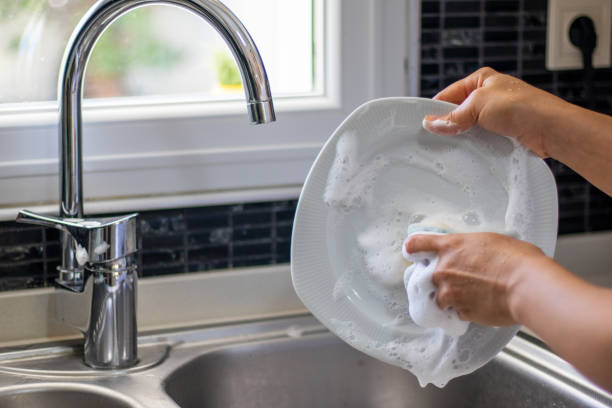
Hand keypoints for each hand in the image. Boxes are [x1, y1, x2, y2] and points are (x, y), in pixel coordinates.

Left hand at [404, 232, 546, 325]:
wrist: (526, 285)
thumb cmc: (516, 259)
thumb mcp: (488, 241)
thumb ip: (469, 248)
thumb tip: (471, 254)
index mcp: (450, 247)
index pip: (418, 244)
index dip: (413, 248)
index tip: (411, 251)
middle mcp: (444, 269)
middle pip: (429, 276)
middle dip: (441, 279)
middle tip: (462, 279)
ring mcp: (450, 293)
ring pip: (440, 298)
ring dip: (451, 298)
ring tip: (473, 294)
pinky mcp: (461, 312)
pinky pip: (456, 312)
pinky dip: (465, 310)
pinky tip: (481, 305)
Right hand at [422, 67, 568, 157]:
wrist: (550, 129)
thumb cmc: (522, 106)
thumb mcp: (478, 105)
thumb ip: (453, 116)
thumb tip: (431, 123)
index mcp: (482, 80)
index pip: (449, 94)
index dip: (436, 109)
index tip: (425, 125)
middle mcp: (489, 96)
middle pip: (458, 112)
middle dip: (449, 125)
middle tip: (436, 138)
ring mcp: (497, 116)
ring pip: (469, 128)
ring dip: (463, 137)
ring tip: (453, 147)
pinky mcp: (503, 133)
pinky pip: (481, 140)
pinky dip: (475, 146)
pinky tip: (470, 153)